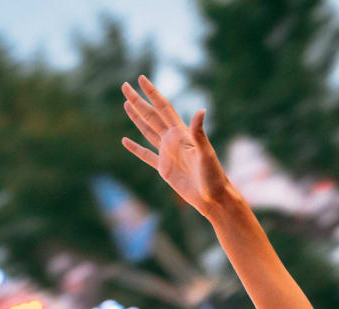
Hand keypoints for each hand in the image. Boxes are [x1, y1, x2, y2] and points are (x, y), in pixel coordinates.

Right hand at [120, 76, 235, 216]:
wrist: (213, 198)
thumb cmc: (214, 176)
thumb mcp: (206, 153)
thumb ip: (199, 132)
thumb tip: (201, 110)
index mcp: (181, 133)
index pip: (163, 108)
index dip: (152, 93)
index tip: (141, 79)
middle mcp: (173, 140)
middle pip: (151, 115)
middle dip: (138, 101)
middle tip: (125, 86)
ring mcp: (167, 154)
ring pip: (147, 131)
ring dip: (136, 118)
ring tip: (126, 104)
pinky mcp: (164, 169)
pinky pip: (146, 156)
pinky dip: (135, 148)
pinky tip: (125, 141)